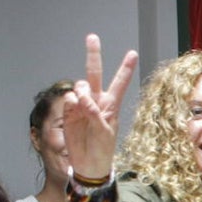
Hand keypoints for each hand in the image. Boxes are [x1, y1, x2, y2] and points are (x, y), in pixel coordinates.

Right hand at [63, 35, 137, 180]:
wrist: (88, 164)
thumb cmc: (103, 149)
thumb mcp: (105, 133)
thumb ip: (95, 114)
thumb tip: (83, 99)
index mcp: (111, 105)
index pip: (119, 83)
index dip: (125, 68)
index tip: (132, 53)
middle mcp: (96, 101)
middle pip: (95, 74)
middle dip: (93, 55)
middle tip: (92, 37)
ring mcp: (81, 105)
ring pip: (80, 85)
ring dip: (82, 90)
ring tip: (84, 103)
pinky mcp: (69, 112)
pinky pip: (69, 99)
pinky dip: (72, 101)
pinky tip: (75, 107)